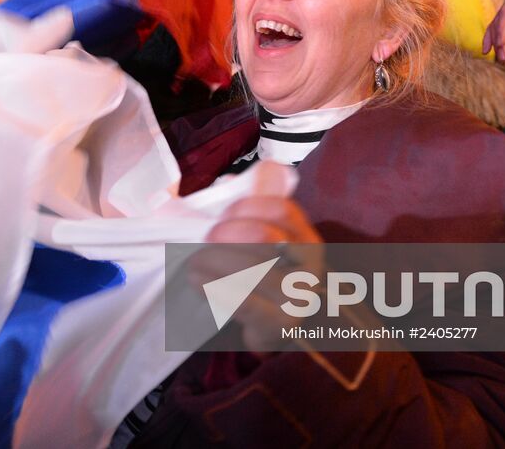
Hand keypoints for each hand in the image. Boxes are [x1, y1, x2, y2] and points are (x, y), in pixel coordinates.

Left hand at [203, 197, 323, 353]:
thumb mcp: (260, 233)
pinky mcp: (279, 322)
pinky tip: (196, 279)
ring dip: (214, 260)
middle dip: (227, 232)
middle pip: (264, 235)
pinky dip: (215, 287)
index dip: (246, 205)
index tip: (223, 213)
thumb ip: (250, 203)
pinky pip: (244, 301)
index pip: (280, 208)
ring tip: (194, 260)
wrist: (269, 324)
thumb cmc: (259, 271)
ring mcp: (298, 295)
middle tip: (207, 237)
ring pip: (252, 270)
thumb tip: (230, 180)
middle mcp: (309, 264)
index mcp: (305, 236)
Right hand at [482, 0, 504, 61]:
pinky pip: (501, 25)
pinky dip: (497, 37)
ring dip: (496, 40)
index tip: (501, 45)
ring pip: (498, 22)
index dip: (502, 28)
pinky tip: (492, 49)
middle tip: (502, 58)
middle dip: (499, 38)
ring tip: (500, 58)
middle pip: (500, 17)